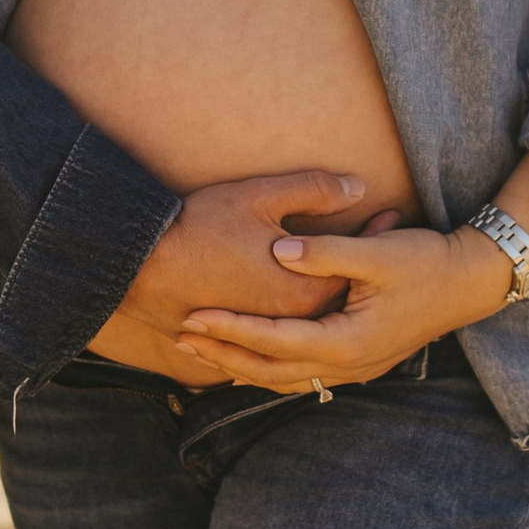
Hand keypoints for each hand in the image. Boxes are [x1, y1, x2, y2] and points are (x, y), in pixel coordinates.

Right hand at [99, 170, 373, 376]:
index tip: (390, 217)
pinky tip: (303, 305)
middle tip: (380, 237)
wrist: (139, 267)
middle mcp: (287, 322)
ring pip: (310, 323)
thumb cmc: (198, 227)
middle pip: (338, 300)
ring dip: (329, 300)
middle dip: (361, 269)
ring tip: (346, 274)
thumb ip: (313, 190)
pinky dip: (296, 322)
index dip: (375, 239)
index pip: (356, 269)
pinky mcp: (234, 341)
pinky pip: (277, 337)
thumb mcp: (259, 196)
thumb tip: (358, 187)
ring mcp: (260, 335)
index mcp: (303, 293)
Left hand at [181, 220, 513, 391]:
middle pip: (271, 370)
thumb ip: (325, 252)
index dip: (231, 330)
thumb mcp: (377, 252)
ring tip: (201, 350)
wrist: (470, 282)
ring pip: (284, 378)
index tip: (193, 317)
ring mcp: (353, 369)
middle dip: (224, 355)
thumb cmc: (426, 262)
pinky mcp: (356, 361)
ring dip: (241, 365)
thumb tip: (279, 248)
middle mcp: (348, 365)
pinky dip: (268, 367)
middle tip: (181, 338)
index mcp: (348, 341)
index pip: (274, 341)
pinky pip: (301, 373)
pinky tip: (244, 360)